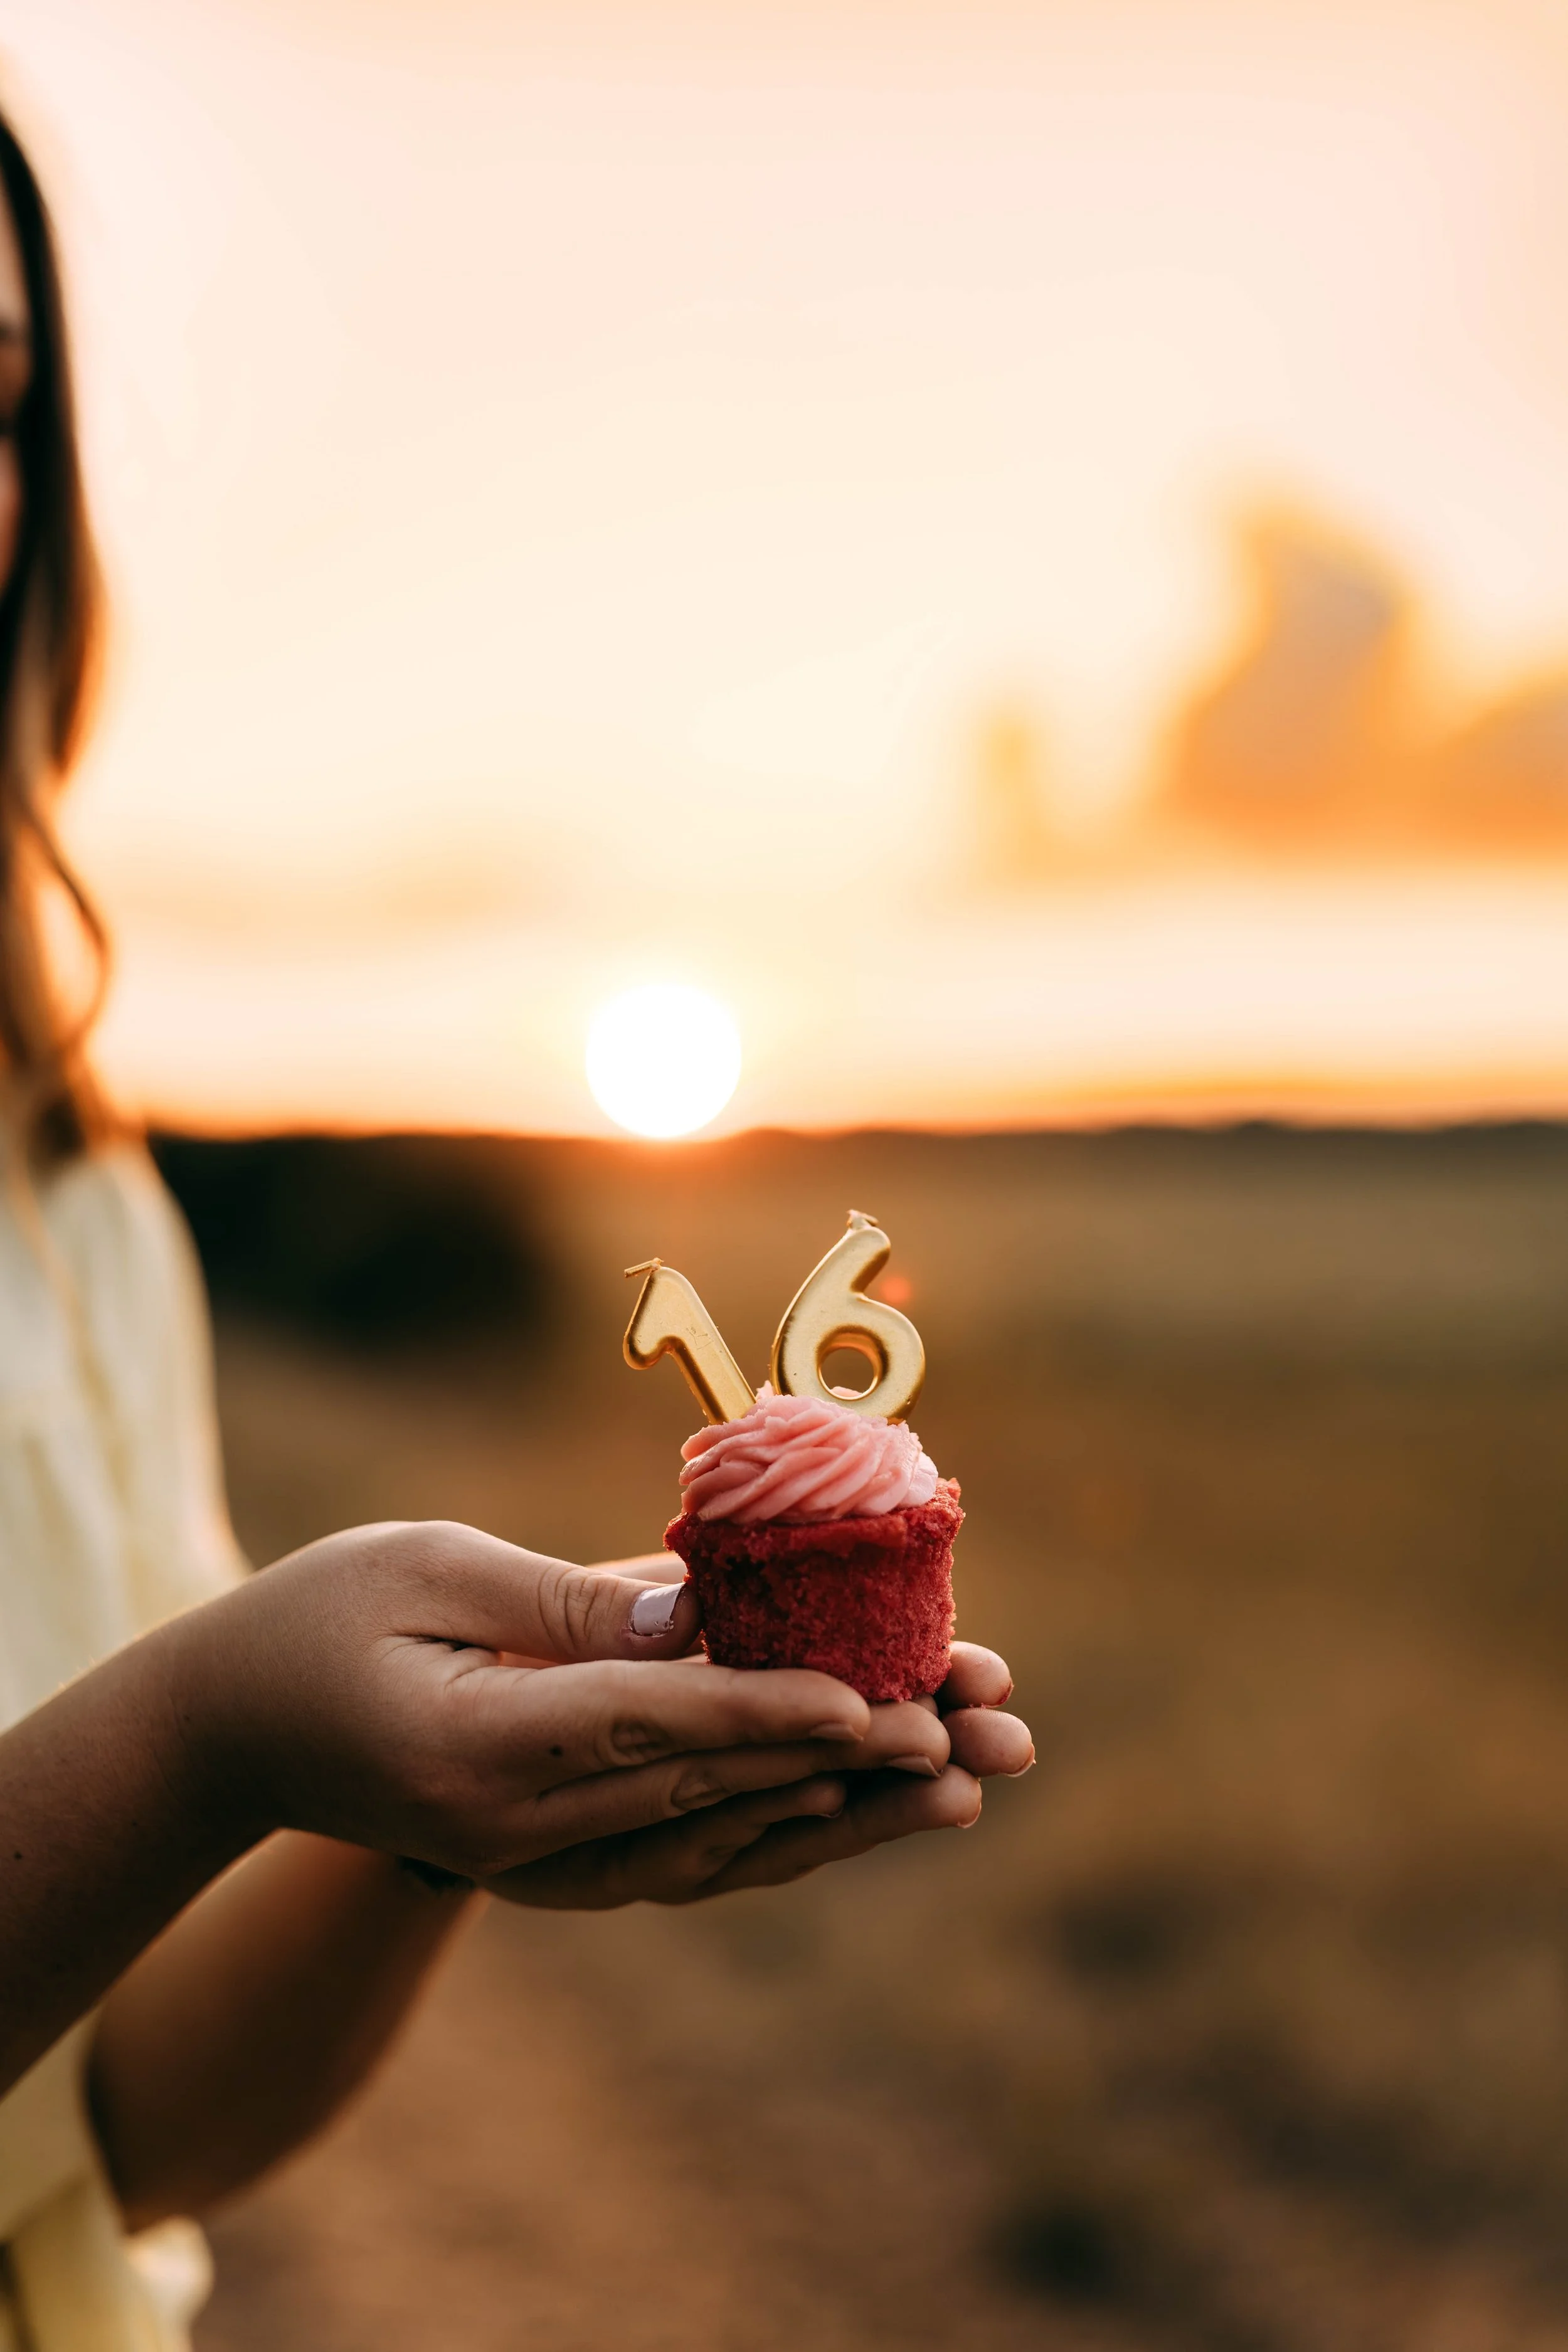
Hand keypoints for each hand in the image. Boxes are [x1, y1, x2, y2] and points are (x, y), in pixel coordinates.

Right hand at [177, 1522, 939, 1878]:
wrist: (232, 1731)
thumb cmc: (316, 1617)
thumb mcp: (426, 1567)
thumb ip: (561, 1601)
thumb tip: (691, 1615)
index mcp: (477, 1746)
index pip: (651, 1724)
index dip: (767, 1709)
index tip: (877, 1704)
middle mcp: (516, 1824)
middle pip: (711, 1789)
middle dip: (853, 1759)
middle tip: (973, 1733)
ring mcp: (533, 1855)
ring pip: (716, 1837)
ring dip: (845, 1809)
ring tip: (964, 1782)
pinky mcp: (547, 1855)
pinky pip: (680, 1851)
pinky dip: (777, 1826)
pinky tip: (858, 1805)